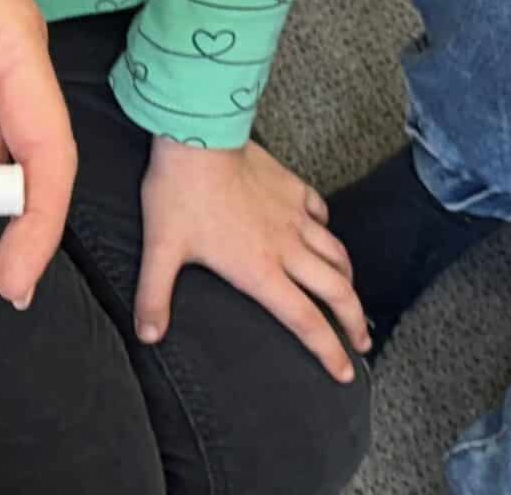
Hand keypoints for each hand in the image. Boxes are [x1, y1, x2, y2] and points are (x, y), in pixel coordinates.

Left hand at [136, 139, 366, 383]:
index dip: (329, 350)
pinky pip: (321, 212)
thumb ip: (154, 296)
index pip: (305, 321)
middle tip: (363, 341)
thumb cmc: (180, 193)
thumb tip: (148, 334)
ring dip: (348, 279)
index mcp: (260, 270)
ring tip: (351, 294)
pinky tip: (323, 233)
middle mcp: (287, 247)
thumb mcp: (161, 249)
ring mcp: (294, 215)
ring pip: (337, 253)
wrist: (198, 136)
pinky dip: (327, 229)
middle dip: (354, 321)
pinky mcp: (292, 187)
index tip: (345, 373)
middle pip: (337, 291)